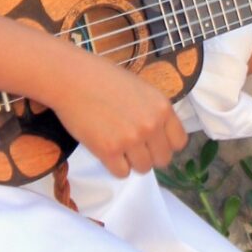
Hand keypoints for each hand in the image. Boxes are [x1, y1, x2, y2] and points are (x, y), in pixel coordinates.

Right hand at [47, 54, 187, 178]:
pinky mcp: (109, 151)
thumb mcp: (141, 90)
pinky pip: (122, 173)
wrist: (72, 78)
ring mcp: (130, 139)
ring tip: (117, 145)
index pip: (179, 142)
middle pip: (162, 160)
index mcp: (162, 107)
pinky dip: (114, 166)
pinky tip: (106, 149)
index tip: (153, 142)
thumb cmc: (104, 79)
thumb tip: (159, 138)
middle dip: (148, 155)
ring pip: (143, 169)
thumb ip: (154, 113)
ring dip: (131, 161)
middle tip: (132, 145)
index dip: (166, 144)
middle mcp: (151, 125)